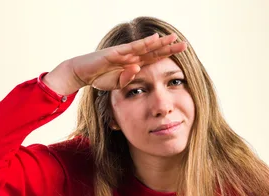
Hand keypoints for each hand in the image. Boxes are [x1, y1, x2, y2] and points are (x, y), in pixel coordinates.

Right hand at [69, 33, 187, 90]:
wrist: (83, 73)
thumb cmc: (99, 78)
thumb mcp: (117, 84)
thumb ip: (128, 79)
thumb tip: (137, 69)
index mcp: (134, 64)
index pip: (154, 59)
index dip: (167, 55)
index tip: (181, 54)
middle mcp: (132, 56)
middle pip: (154, 51)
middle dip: (169, 48)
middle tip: (185, 44)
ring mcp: (125, 53)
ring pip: (146, 47)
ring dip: (161, 43)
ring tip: (174, 38)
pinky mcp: (117, 52)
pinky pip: (133, 48)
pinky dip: (144, 43)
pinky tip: (155, 39)